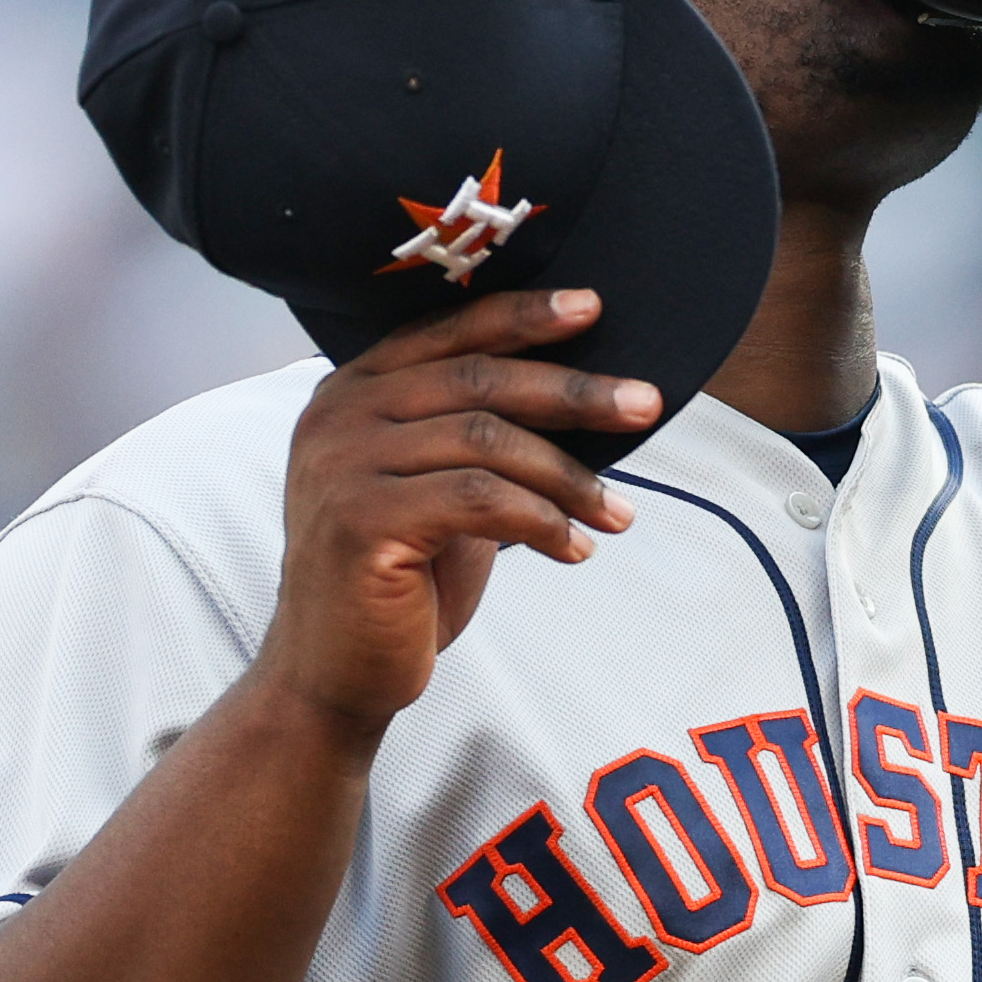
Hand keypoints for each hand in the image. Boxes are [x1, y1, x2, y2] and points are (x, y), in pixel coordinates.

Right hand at [259, 288, 660, 738]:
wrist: (336, 673)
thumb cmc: (400, 582)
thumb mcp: (441, 492)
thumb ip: (481, 438)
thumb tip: (583, 400)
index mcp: (353, 391)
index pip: (450, 333)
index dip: (525, 317)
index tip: (594, 308)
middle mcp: (338, 415)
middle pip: (479, 379)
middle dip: (573, 391)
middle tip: (645, 404)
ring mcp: (343, 465)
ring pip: (488, 441)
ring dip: (570, 477)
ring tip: (619, 513)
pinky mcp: (362, 520)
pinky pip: (480, 500)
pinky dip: (544, 522)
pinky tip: (577, 549)